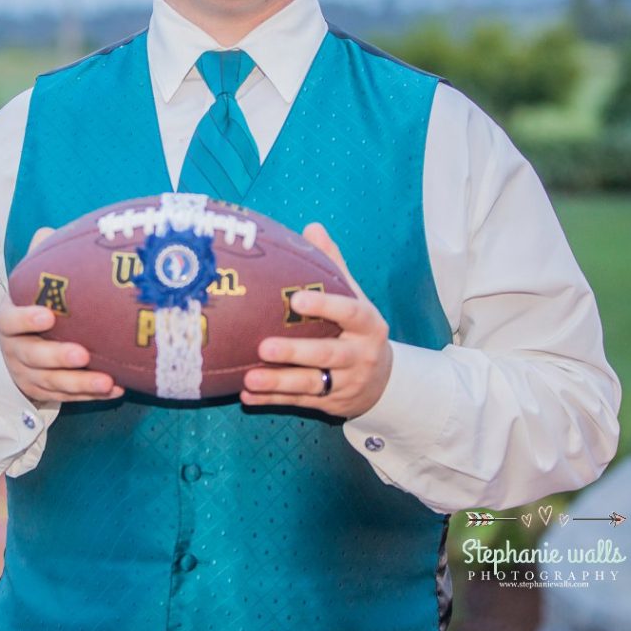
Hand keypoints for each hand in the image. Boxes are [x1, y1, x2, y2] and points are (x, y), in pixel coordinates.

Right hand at [0, 227, 124, 403]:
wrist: (13, 346)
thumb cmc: (30, 306)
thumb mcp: (27, 285)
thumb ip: (38, 260)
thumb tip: (50, 231)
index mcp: (8, 320)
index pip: (11, 321)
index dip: (26, 319)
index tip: (49, 315)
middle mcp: (14, 350)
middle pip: (33, 357)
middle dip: (58, 357)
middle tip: (83, 353)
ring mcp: (27, 374)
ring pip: (51, 383)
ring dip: (80, 383)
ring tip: (107, 381)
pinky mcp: (42, 392)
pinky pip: (67, 397)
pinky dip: (90, 395)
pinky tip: (116, 389)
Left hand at [241, 223, 392, 418]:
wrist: (383, 380)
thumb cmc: (357, 327)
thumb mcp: (354, 296)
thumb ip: (333, 265)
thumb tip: (312, 227)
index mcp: (368, 324)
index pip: (349, 312)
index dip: (325, 306)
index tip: (296, 299)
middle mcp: (361, 355)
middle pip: (327, 354)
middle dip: (295, 353)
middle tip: (263, 346)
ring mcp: (347, 382)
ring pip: (311, 385)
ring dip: (278, 383)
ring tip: (249, 378)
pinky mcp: (331, 404)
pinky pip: (299, 403)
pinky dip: (272, 401)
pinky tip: (247, 396)